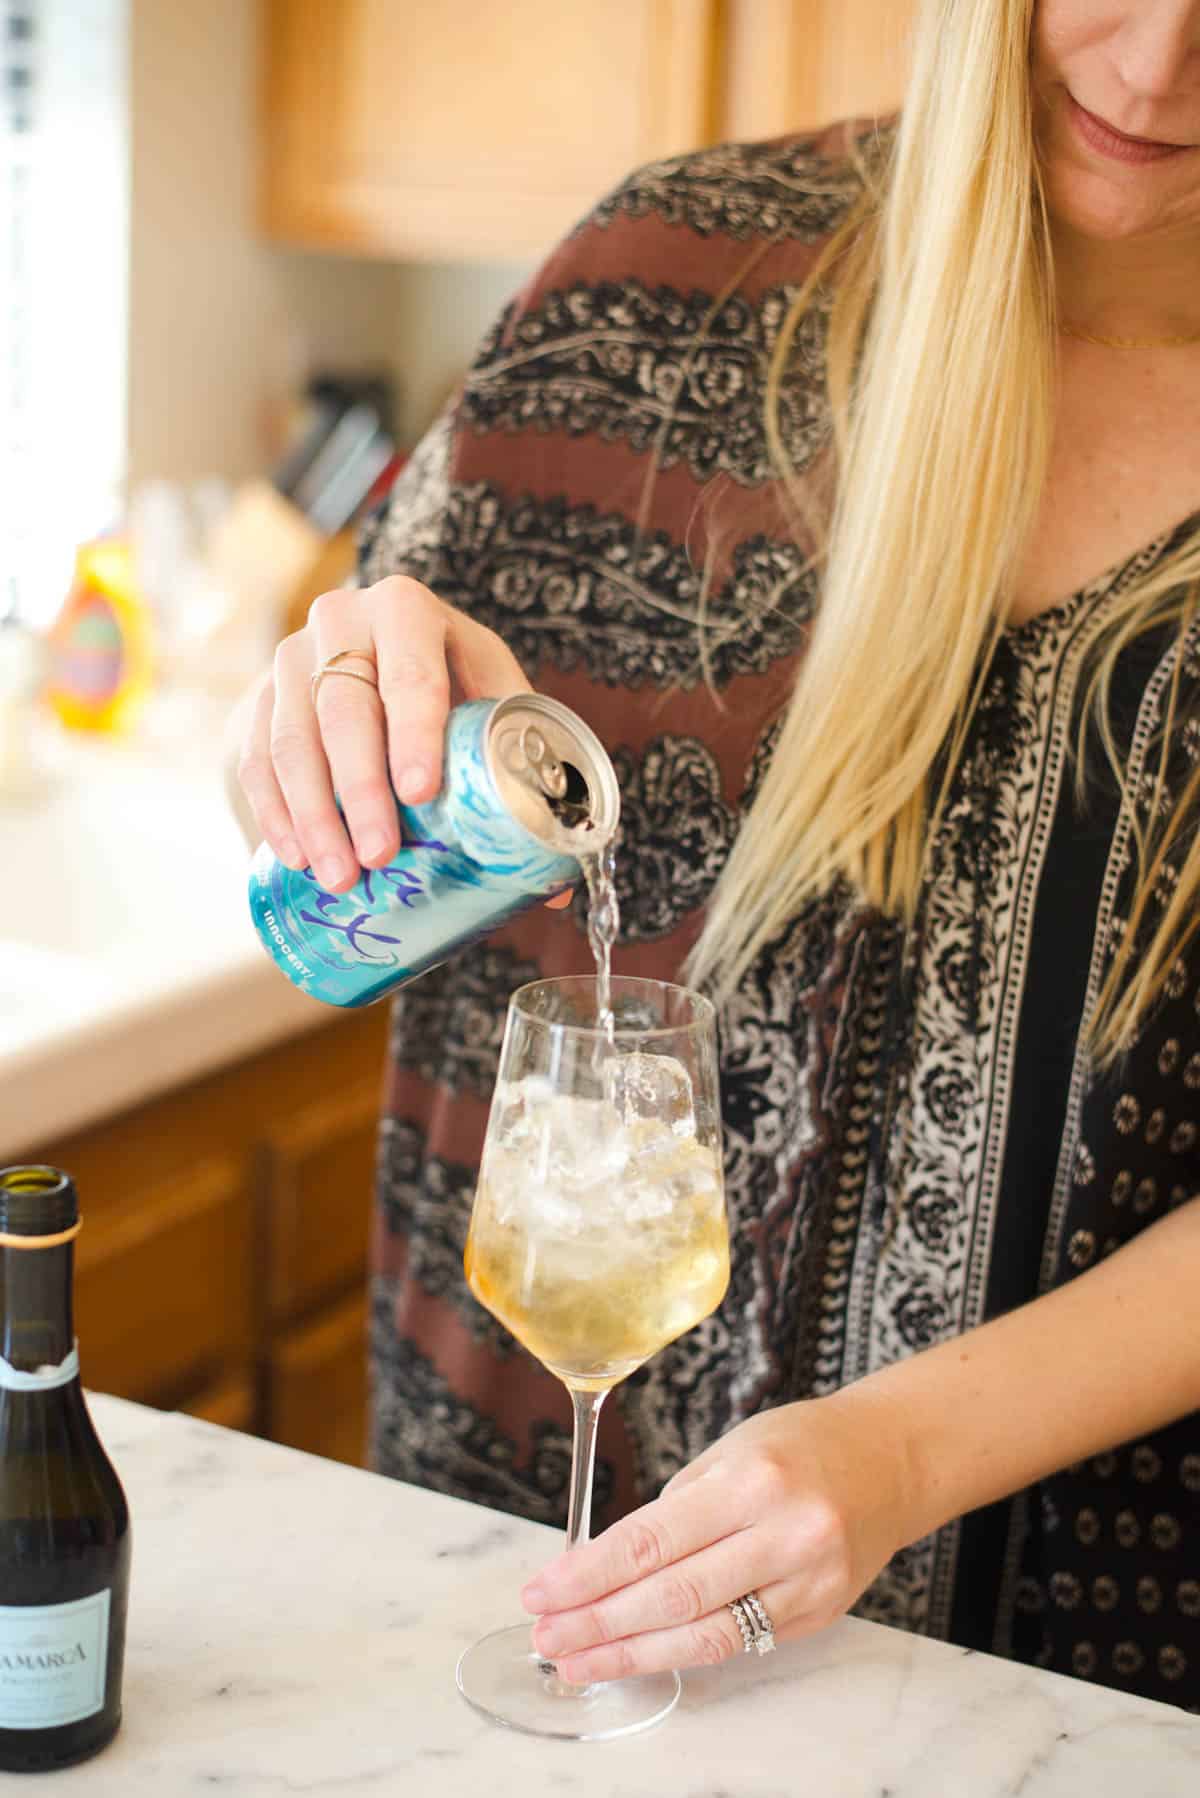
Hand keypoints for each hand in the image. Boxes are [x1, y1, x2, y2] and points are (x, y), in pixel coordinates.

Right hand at [236, 575, 543, 895]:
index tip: (421, 794)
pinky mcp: (258, 697)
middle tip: (379, 857)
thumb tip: (554, 890)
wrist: (376, 648)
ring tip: (340, 876)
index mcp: (406, 609)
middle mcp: (338, 619)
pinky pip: (257, 757)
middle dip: (361, 790)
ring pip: (292, 739)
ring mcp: (289, 657)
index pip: (409, 671)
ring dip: (313, 815)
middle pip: (343, 709)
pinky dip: (275, 812)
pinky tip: (296, 857)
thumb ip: (522, 766)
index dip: (414, 733)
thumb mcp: (490, 695)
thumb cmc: (451, 682)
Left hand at [520, 1390, 915, 1681]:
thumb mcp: (731, 1450)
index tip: (543, 1592)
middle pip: (671, 1595)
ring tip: (579, 1662)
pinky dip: (682, 1651)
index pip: (651, 1539)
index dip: (589, 1574)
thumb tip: (608, 1563)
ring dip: (631, 1653)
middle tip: (547, 1636)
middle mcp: (782, 1534)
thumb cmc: (801, 1444)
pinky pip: (739, 1641)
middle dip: (598, 1622)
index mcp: (751, 1481)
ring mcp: (806, 1582)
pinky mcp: (817, 1614)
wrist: (891, 1460)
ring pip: (703, 1633)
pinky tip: (641, 1654)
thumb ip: (678, 1508)